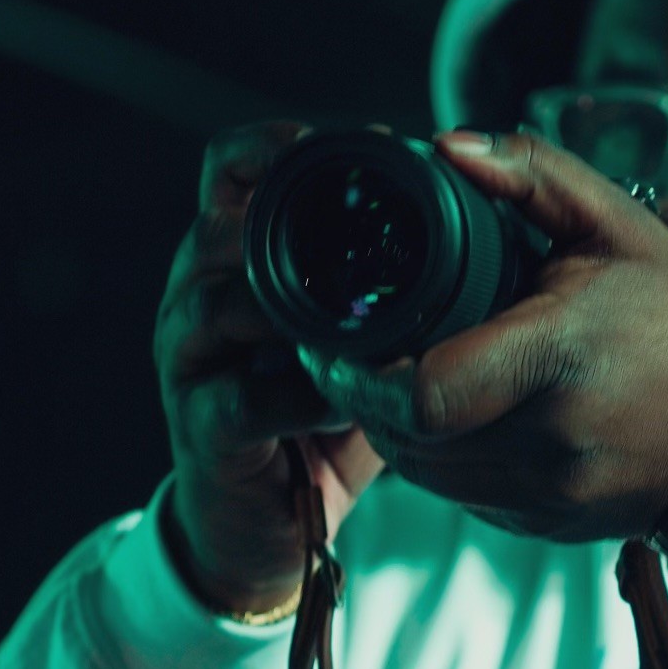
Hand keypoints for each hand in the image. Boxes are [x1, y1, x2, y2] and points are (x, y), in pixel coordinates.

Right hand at [154, 122, 385, 612]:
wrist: (265, 524)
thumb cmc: (316, 417)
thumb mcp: (360, 337)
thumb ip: (392, 280)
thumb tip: (477, 213)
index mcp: (235, 256)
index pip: (232, 166)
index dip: (281, 145)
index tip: (367, 148)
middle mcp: (198, 293)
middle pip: (221, 224)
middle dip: (294, 218)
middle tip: (375, 226)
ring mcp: (190, 360)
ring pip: (222, 302)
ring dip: (296, 306)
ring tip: (364, 319)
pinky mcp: (202, 427)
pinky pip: (243, 398)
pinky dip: (301, 394)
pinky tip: (348, 396)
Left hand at [302, 130, 667, 544]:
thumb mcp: (620, 227)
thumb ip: (533, 175)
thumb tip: (447, 146)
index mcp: (558, 356)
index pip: (423, 390)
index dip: (362, 376)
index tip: (340, 344)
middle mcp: (551, 437)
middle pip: (409, 436)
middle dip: (366, 399)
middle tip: (353, 357)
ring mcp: (549, 493)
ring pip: (426, 474)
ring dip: (399, 431)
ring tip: (399, 382)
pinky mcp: (546, 526)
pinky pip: (462, 497)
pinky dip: (443, 461)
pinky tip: (455, 420)